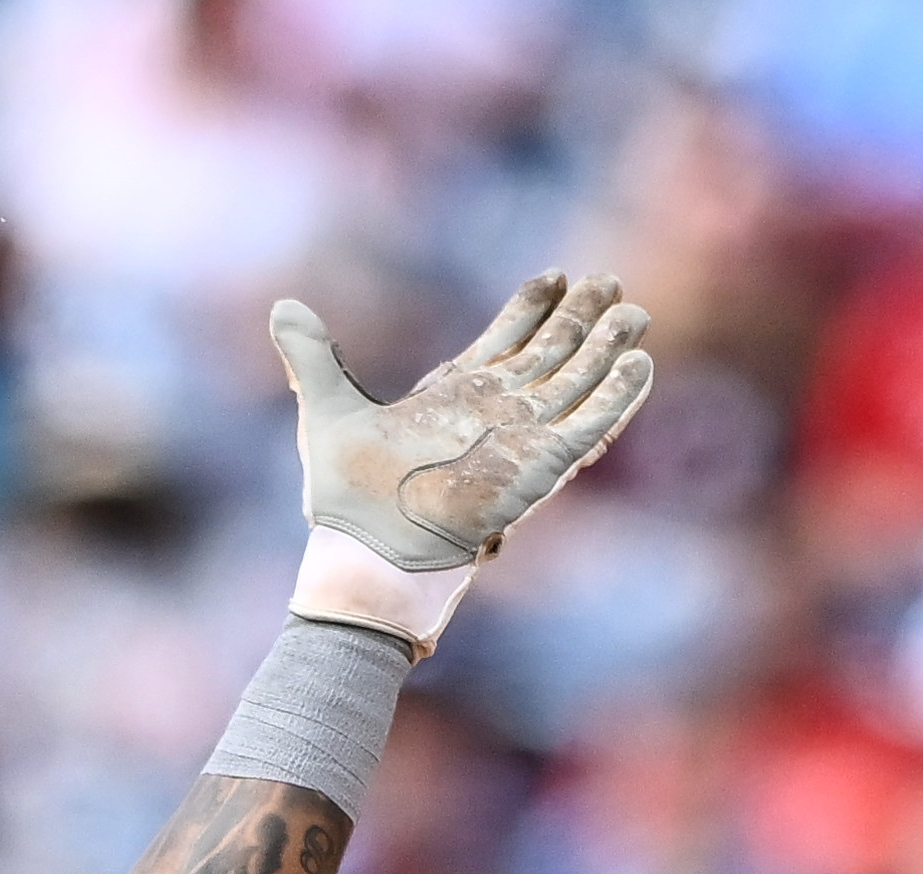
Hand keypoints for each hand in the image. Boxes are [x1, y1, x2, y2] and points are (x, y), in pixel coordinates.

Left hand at [268, 273, 655, 570]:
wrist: (368, 549)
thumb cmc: (347, 495)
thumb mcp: (327, 409)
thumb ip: (313, 356)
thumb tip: (281, 308)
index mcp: (457, 395)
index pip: (505, 340)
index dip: (530, 307)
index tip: (554, 275)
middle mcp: (497, 413)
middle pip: (552, 353)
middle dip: (581, 318)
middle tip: (609, 281)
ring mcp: (522, 437)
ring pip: (577, 381)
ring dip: (607, 347)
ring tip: (635, 314)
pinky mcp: (541, 465)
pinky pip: (588, 425)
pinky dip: (615, 397)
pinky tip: (641, 365)